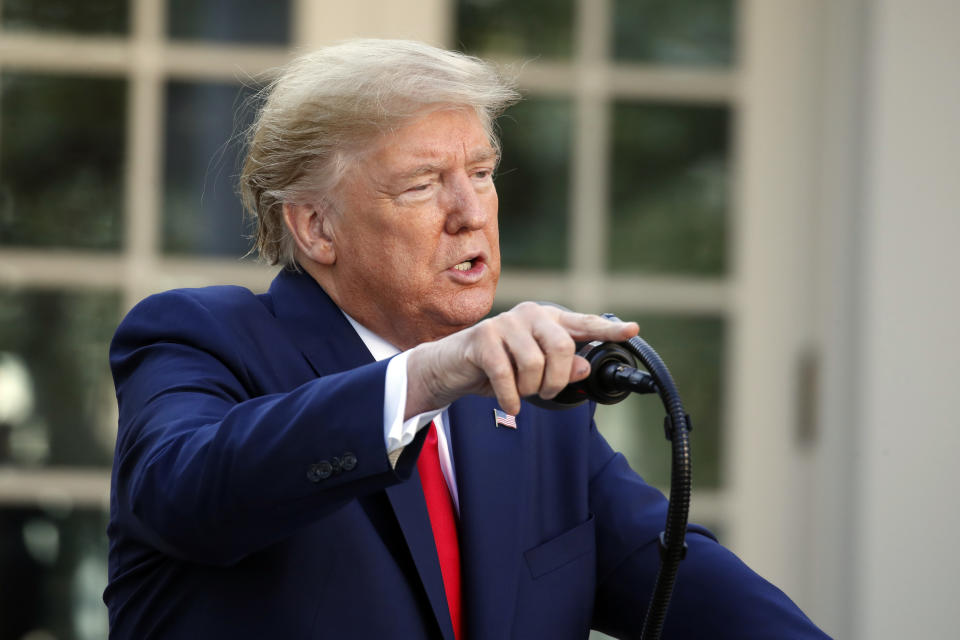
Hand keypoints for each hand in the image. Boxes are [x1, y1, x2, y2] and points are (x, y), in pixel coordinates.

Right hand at [404, 302, 638, 416]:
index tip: (633, 331)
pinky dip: (511, 397)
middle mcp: (530, 315)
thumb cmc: (496, 368)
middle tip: (547, 393)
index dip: (609, 330)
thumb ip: (562, 369)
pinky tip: (510, 403)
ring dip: (531, 390)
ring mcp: (505, 323)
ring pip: (535, 364)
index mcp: (547, 320)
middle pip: (562, 347)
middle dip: (557, 380)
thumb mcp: (534, 373)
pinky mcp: (483, 338)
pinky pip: (506, 374)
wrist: (451, 368)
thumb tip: (584, 367)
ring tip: (521, 394)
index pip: (584, 324)